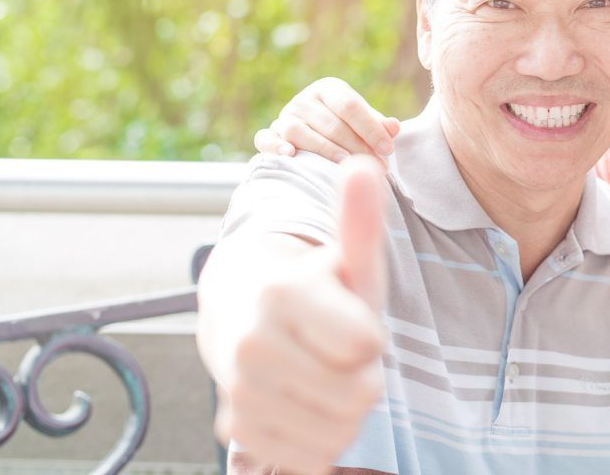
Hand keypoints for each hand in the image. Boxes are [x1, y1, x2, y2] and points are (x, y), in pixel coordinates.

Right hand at [198, 156, 389, 474]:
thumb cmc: (314, 289)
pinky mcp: (237, 430)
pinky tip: (306, 405)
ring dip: (345, 413)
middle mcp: (250, 343)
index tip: (353, 321)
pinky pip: (310, 458)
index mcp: (283, 294)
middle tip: (341, 355)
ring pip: (337, 433)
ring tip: (325, 376)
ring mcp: (239, 390)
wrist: (242, 316)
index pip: (366, 347)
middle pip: (358, 395)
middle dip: (363, 379)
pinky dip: (320, 440)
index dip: (372, 338)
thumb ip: (359, 219)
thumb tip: (365, 165)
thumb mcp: (346, 257)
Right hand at [254, 76, 400, 161]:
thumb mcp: (364, 123)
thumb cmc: (347, 128)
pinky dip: (275, 146)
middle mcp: (304, 100)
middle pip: (330, 123)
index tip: (388, 149)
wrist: (316, 134)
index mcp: (329, 89)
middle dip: (355, 146)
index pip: (350, 106)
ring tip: (345, 165)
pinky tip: (291, 155)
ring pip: (300, 131)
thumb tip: (393, 127)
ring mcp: (285, 116)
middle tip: (375, 167)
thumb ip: (378, 125)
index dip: (370, 128)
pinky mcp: (270, 133)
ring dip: (324, 149)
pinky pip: (266, 138)